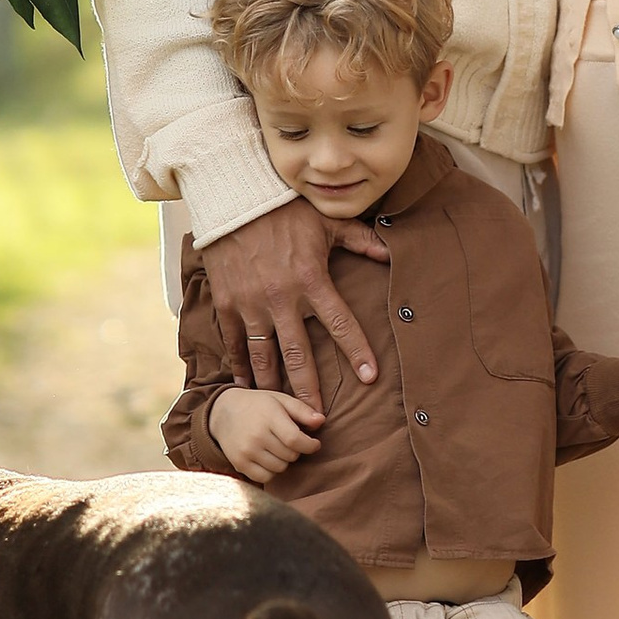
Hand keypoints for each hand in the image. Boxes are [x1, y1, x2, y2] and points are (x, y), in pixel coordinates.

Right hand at [198, 198, 383, 394]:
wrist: (233, 198)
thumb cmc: (284, 209)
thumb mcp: (326, 221)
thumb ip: (359, 240)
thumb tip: (390, 252)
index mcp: (311, 280)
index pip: (340, 323)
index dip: (357, 351)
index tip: (369, 377)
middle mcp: (281, 298)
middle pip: (299, 355)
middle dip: (309, 390)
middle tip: (317, 420)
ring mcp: (251, 304)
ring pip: (264, 357)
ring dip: (274, 387)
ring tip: (281, 412)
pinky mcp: (227, 303)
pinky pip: (236, 342)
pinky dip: (240, 367)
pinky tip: (246, 387)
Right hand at [208, 382, 325, 484]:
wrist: (223, 412)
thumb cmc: (258, 405)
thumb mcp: (280, 400)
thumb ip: (302, 410)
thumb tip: (321, 421)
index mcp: (269, 416)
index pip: (296, 440)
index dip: (310, 445)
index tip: (314, 443)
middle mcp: (256, 435)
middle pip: (291, 456)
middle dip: (295, 450)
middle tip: (289, 441)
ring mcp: (246, 451)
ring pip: (280, 468)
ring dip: (284, 460)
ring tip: (277, 448)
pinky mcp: (239, 464)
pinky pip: (266, 477)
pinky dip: (271, 470)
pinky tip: (268, 458)